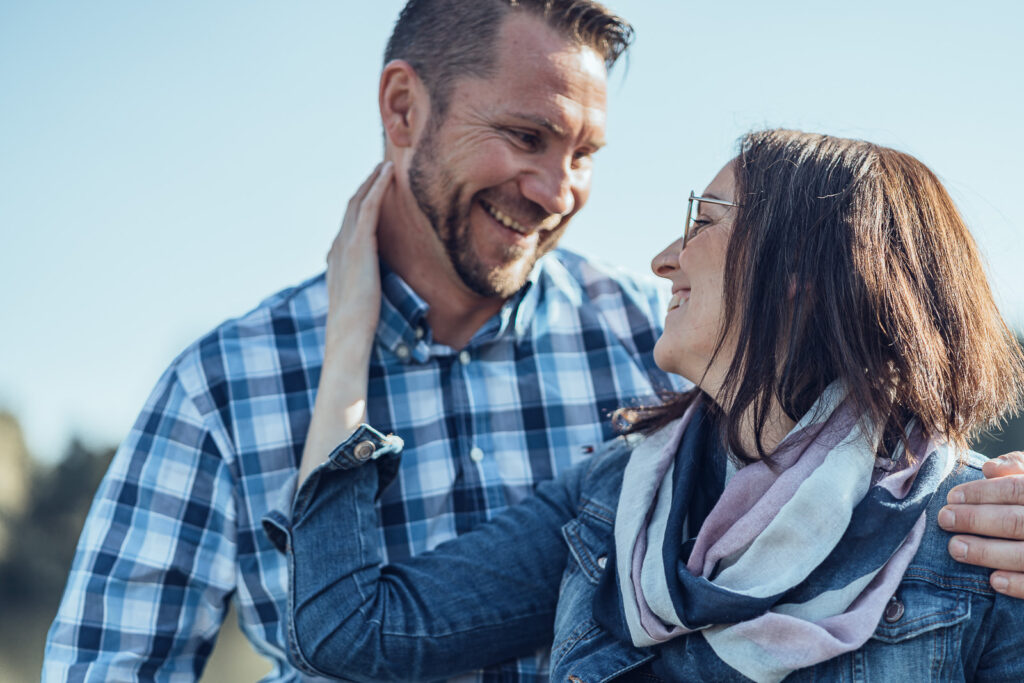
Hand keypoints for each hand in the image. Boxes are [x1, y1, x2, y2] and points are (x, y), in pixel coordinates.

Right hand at [324, 161, 394, 354]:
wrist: (349, 331)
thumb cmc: (358, 323)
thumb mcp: (361, 298)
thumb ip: (365, 283)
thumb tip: (375, 282)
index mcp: (337, 257)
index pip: (349, 223)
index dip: (360, 204)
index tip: (372, 190)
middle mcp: (338, 245)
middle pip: (351, 206)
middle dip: (365, 186)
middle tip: (379, 168)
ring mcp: (346, 243)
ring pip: (359, 201)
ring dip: (372, 180)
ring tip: (385, 165)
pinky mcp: (359, 244)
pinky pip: (370, 206)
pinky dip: (378, 186)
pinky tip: (388, 173)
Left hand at [939, 451, 1023, 596]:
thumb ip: (1018, 469)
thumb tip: (989, 468)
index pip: (1016, 489)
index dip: (982, 492)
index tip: (952, 497)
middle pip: (1015, 522)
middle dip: (976, 520)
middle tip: (945, 519)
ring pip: (1023, 555)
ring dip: (986, 553)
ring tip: (955, 548)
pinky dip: (1018, 584)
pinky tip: (993, 581)